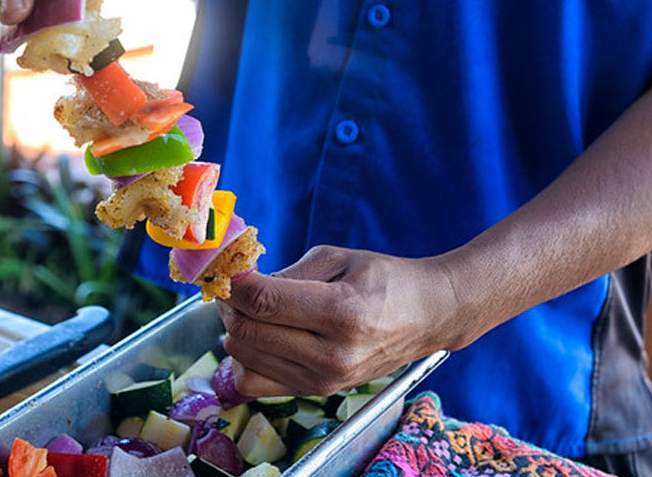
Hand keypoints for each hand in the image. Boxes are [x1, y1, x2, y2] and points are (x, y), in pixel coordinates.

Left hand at [217, 246, 462, 396]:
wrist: (428, 316)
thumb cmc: (386, 281)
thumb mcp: (338, 258)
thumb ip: (287, 272)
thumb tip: (241, 283)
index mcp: (341, 313)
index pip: (262, 302)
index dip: (232, 283)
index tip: (223, 267)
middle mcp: (331, 354)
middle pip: (246, 332)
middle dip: (229, 304)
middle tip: (235, 285)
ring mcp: (324, 380)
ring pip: (243, 358)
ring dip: (236, 329)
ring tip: (251, 308)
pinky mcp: (318, 392)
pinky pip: (256, 381)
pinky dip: (248, 356)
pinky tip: (264, 335)